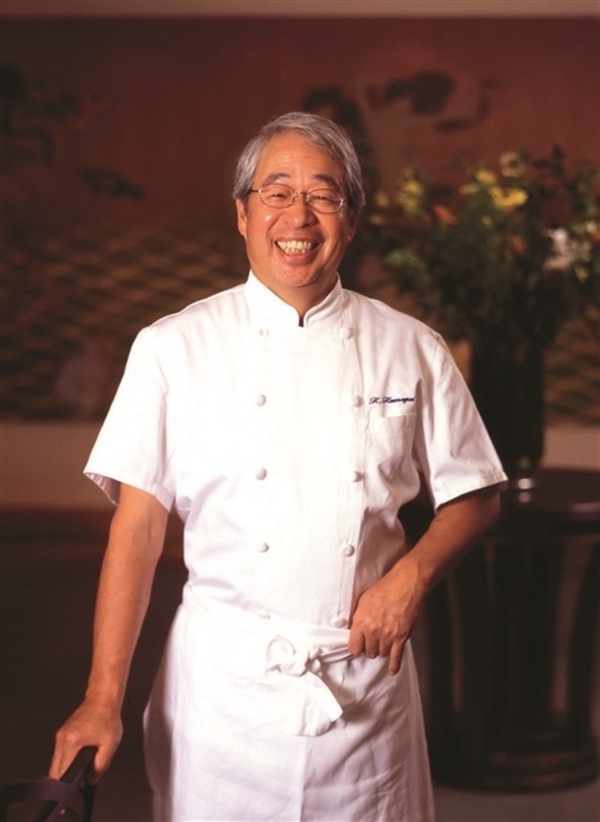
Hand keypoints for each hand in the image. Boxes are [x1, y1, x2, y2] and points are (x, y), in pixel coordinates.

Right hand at [49, 698, 122, 781]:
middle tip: (78, 783)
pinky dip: (66, 760)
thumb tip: (90, 780)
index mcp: (72, 742)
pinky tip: (76, 762)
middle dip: (65, 780)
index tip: (75, 789)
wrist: (103, 698)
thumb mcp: (110, 744)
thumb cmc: (108, 718)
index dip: (67, 785)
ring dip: (65, 770)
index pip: (61, 772)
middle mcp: (62, 738)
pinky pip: (60, 753)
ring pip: (56, 762)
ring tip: (78, 773)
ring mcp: (60, 735)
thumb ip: (100, 765)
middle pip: (55, 770)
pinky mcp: (62, 733)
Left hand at [348, 557, 424, 675]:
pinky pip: (397, 657)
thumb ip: (359, 617)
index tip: (358, 645)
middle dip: (370, 647)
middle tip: (372, 641)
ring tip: (383, 644)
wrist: (407, 583)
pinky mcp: (402, 637)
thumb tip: (356, 629)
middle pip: (368, 652)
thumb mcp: (364, 600)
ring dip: (382, 650)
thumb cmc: (386, 587)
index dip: (356, 646)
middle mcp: (373, 631)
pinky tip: (392, 671)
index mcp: (361, 622)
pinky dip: (394, 665)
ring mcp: (388, 636)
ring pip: (382, 654)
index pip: (354, 647)